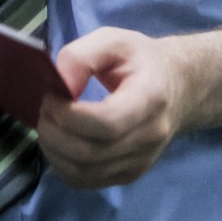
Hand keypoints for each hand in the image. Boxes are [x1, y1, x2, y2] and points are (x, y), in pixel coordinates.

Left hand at [37, 27, 186, 188]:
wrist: (178, 87)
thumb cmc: (142, 60)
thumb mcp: (115, 40)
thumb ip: (83, 55)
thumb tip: (59, 84)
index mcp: (150, 98)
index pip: (108, 123)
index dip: (70, 115)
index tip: (50, 96)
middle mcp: (149, 137)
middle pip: (91, 153)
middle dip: (55, 133)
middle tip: (43, 109)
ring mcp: (140, 161)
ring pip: (84, 173)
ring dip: (54, 151)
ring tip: (48, 124)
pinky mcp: (129, 175)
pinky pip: (86, 180)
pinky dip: (62, 165)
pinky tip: (58, 142)